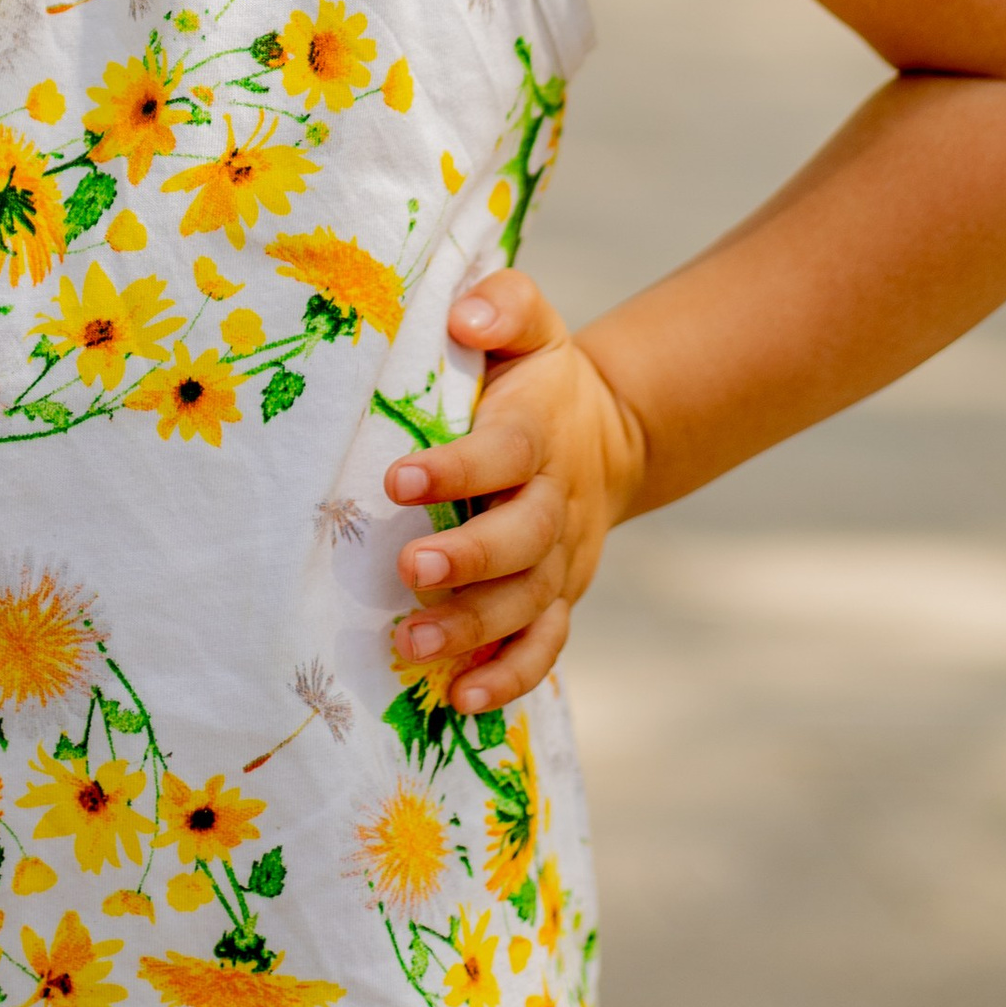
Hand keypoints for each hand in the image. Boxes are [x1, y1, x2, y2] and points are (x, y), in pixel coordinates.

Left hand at [382, 270, 647, 713]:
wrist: (607, 434)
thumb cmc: (536, 377)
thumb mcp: (531, 323)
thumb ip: (502, 306)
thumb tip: (465, 318)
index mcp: (538, 434)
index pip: (501, 452)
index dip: (455, 468)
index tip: (399, 476)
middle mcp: (554, 502)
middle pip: (520, 539)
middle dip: (467, 559)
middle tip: (409, 568)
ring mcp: (559, 558)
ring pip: (526, 602)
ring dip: (473, 627)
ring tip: (412, 644)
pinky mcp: (557, 598)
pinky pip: (543, 646)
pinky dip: (510, 676)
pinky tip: (460, 700)